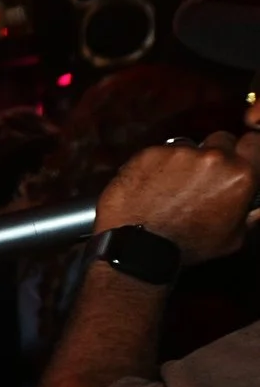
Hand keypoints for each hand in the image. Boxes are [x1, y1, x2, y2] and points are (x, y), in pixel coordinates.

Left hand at [95, 132, 259, 263]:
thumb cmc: (187, 246)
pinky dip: (155, 165)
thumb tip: (255, 203)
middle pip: (221, 140)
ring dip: (183, 161)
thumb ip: (250, 213)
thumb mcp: (233, 237)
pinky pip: (159, 153)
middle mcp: (214, 158)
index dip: (246, 150)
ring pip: (188, 146)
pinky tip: (150, 186)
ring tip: (171, 187)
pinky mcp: (151, 152)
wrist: (139, 247)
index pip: (254, 142)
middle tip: (201, 177)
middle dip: (214, 154)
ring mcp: (180, 152)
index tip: (238, 157)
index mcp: (241, 175)